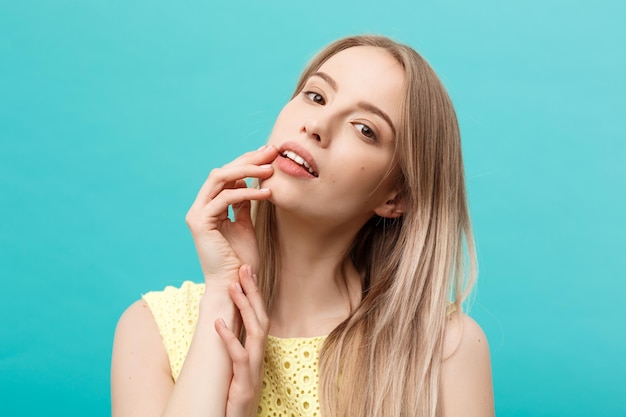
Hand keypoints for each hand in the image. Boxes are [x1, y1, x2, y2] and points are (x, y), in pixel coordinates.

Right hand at [186, 145, 277, 283]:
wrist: (232, 286)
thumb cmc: (240, 261)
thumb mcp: (245, 225)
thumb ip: (243, 204)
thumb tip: (250, 182)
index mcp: (210, 207)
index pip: (227, 175)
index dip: (248, 162)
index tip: (270, 154)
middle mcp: (200, 207)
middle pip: (222, 171)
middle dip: (248, 159)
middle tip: (272, 151)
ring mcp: (197, 213)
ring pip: (220, 178)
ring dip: (247, 170)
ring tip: (271, 169)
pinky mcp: (200, 222)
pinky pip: (225, 198)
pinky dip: (247, 192)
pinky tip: (267, 193)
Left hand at [215, 265, 268, 416]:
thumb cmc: (236, 396)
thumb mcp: (237, 367)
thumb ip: (234, 346)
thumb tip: (223, 320)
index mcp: (257, 351)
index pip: (259, 316)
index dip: (255, 293)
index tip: (247, 271)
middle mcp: (259, 356)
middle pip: (261, 317)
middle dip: (253, 292)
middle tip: (244, 267)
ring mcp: (254, 370)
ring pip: (257, 332)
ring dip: (245, 307)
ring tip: (233, 287)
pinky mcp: (245, 384)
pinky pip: (240, 357)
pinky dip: (230, 339)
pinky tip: (218, 324)